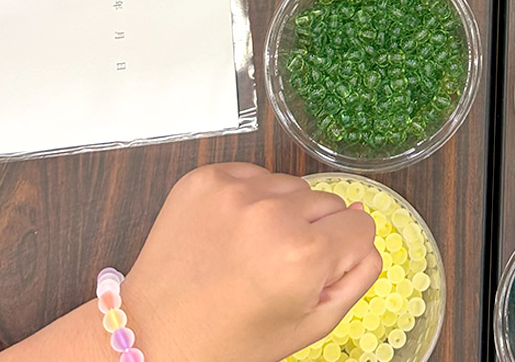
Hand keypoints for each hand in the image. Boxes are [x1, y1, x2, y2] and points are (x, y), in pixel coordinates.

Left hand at [121, 164, 381, 361]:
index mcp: (304, 256)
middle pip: (329, 202)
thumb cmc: (230, 339)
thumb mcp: (310, 325)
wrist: (152, 333)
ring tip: (250, 249)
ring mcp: (236, 191)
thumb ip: (356, 275)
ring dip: (282, 212)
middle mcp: (272, 214)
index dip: (342, 254)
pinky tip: (231, 233)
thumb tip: (362, 222)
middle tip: (276, 267)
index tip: (312, 273)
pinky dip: (250, 199)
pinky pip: (255, 175)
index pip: (361, 226)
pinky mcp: (207, 178)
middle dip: (313, 231)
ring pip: (293, 186)